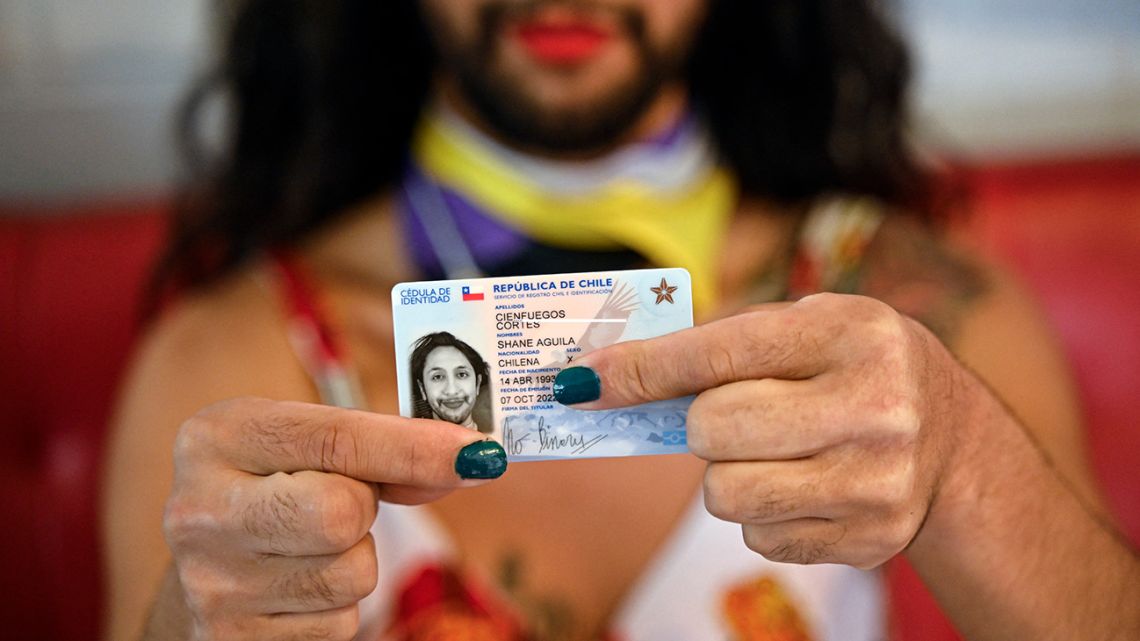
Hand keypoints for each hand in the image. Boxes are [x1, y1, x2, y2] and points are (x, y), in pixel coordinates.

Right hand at [162, 398, 505, 639]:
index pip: (335, 438)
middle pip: (341, 512)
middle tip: (347, 502)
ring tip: (311, 544)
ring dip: (354, 558)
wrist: (205, 561)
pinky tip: (298, 584)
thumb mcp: (308, 445)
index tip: (477, 453)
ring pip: (351, 573)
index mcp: (217, 438)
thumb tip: (469, 462)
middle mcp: (201, 509)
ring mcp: (212, 582)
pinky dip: (337, 604)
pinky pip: (339, 622)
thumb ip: (383, 449)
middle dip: (365, 508)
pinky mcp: (234, 639)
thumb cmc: (275, 485)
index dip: (415, 447)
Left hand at [555, 293, 972, 568]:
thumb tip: (605, 377)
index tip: (582, 380)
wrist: (955, 443)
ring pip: (725, 494)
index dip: (641, 368)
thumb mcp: (811, 327)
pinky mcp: (868, 540)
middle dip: (703, 423)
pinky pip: (757, 537)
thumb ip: (722, 344)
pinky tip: (806, 484)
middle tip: (733, 415)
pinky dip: (762, 513)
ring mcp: (876, 482)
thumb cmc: (855, 368)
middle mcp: (874, 407)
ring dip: (728, 474)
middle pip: (712, 429)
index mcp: (851, 333)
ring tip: (775, 450)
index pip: (719, 352)